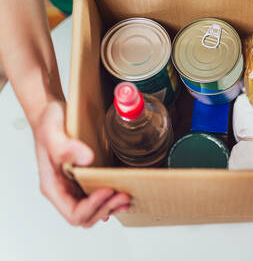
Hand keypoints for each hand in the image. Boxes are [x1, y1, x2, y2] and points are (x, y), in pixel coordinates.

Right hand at [33, 101, 130, 226]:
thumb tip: (87, 159)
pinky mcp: (85, 178)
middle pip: (86, 216)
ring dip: (111, 206)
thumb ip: (64, 146)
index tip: (108, 189)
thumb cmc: (48, 122)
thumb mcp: (52, 131)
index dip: (92, 206)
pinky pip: (98, 197)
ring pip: (94, 210)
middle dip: (106, 208)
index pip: (73, 212)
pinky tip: (123, 193)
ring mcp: (74, 186)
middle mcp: (64, 190)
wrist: (51, 113)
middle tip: (124, 195)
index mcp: (53, 186)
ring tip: (127, 197)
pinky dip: (111, 198)